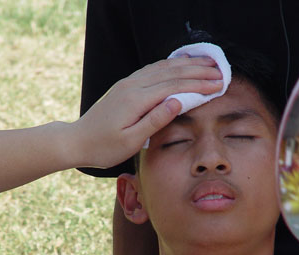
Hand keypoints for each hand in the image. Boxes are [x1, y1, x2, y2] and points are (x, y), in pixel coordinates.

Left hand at [70, 56, 222, 168]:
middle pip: (171, 73)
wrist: (78, 141)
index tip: (219, 84)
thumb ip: (154, 120)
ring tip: (207, 62)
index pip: (174, 86)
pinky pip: (152, 70)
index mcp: (136, 99)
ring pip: (162, 68)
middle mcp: (132, 86)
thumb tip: (176, 102)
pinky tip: (181, 64)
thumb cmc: (104, 147)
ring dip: (187, 64)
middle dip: (198, 71)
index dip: (198, 84)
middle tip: (221, 71)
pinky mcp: (125, 86)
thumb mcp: (130, 140)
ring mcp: (128, 83)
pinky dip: (170, 65)